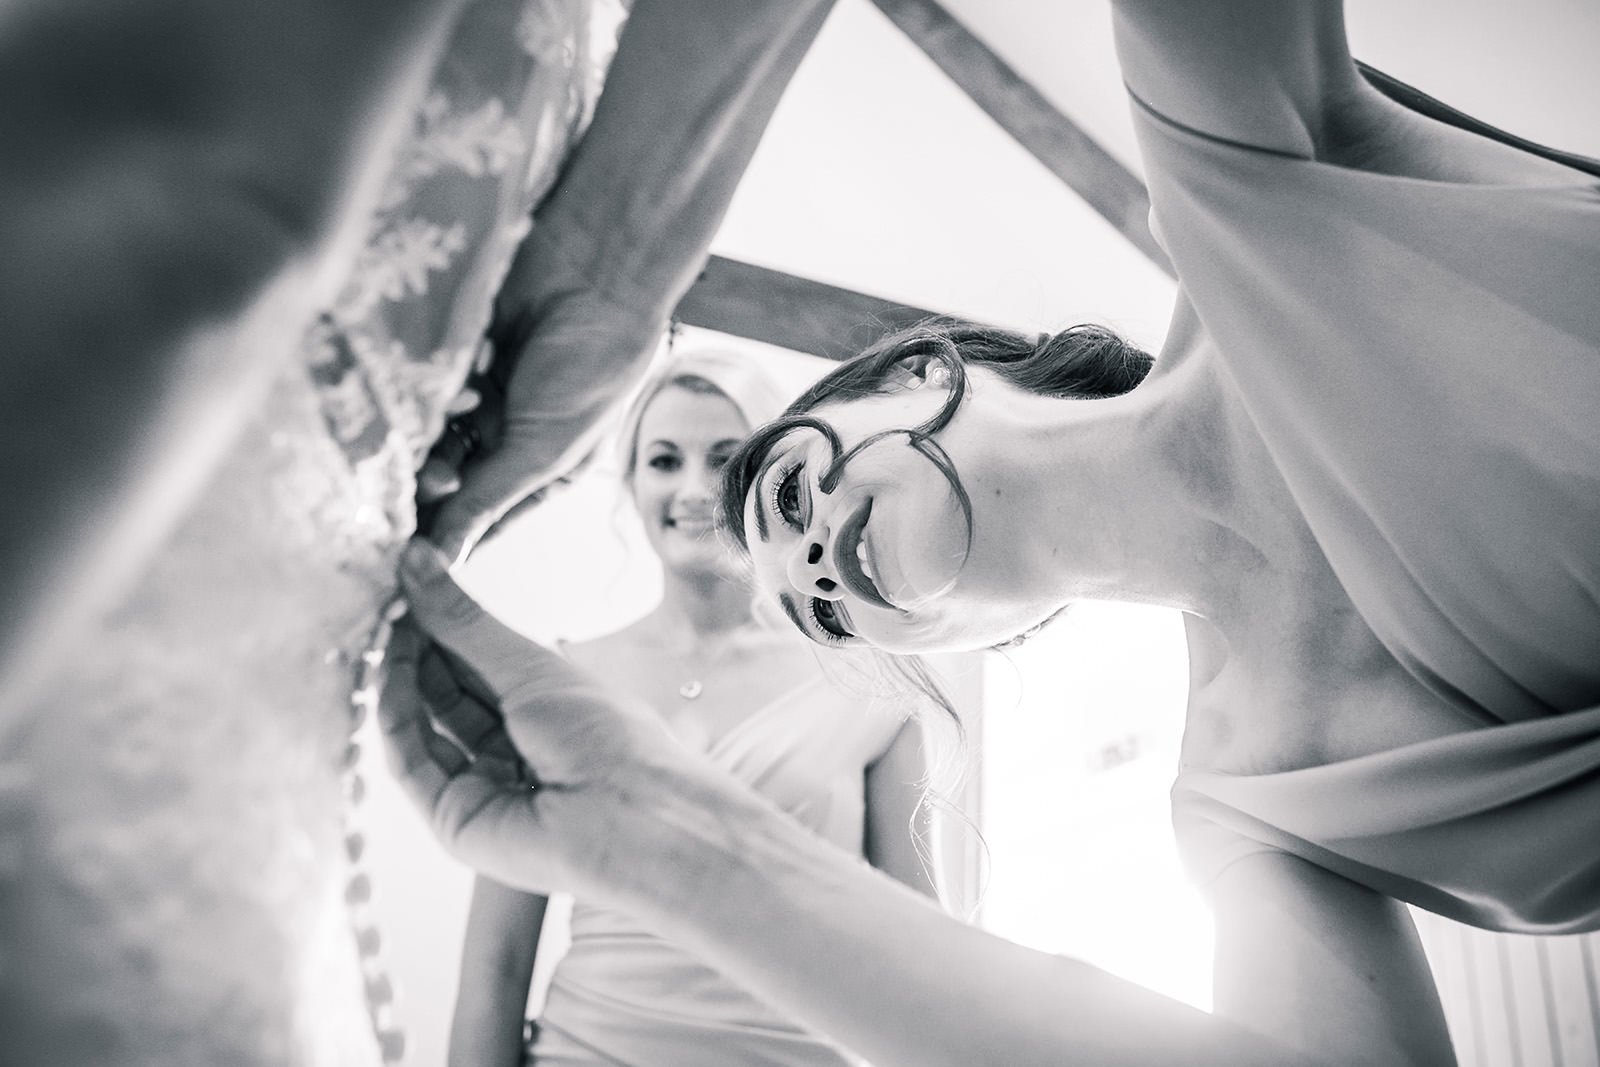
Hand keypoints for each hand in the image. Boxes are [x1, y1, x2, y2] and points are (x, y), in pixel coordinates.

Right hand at [378, 539, 681, 895]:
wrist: (627, 815)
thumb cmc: (603, 736)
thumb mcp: (530, 666)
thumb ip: (465, 621)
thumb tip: (416, 559)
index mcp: (542, 709)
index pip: (476, 663)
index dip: (441, 626)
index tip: (407, 583)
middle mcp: (510, 746)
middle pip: (447, 693)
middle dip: (417, 648)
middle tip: (386, 602)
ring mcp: (480, 783)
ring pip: (424, 726)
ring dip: (402, 679)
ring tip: (385, 631)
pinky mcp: (454, 817)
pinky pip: (413, 763)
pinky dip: (397, 720)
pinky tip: (391, 677)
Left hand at [415, 284, 662, 562]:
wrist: (595, 271)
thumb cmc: (590, 367)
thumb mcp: (541, 448)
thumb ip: (485, 502)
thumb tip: (440, 563)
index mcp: (540, 470)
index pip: (479, 518)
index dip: (445, 536)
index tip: (406, 553)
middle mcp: (507, 437)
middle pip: (445, 479)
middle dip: (434, 483)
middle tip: (434, 475)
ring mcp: (479, 394)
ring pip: (428, 434)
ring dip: (433, 433)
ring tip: (460, 411)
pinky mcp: (456, 355)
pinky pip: (424, 385)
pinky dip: (438, 385)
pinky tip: (467, 371)